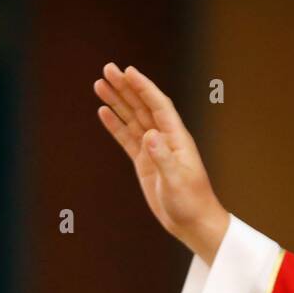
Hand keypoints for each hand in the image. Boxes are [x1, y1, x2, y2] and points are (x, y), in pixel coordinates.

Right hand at [94, 62, 229, 263]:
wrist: (193, 223)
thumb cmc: (191, 203)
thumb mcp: (177, 182)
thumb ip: (163, 158)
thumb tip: (150, 135)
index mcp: (177, 139)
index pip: (158, 105)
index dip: (143, 87)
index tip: (128, 71)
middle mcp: (165, 139)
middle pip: (143, 106)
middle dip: (126, 87)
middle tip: (107, 69)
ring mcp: (154, 150)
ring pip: (133, 119)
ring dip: (117, 102)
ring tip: (100, 84)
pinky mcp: (145, 162)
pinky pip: (127, 138)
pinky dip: (116, 125)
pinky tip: (104, 112)